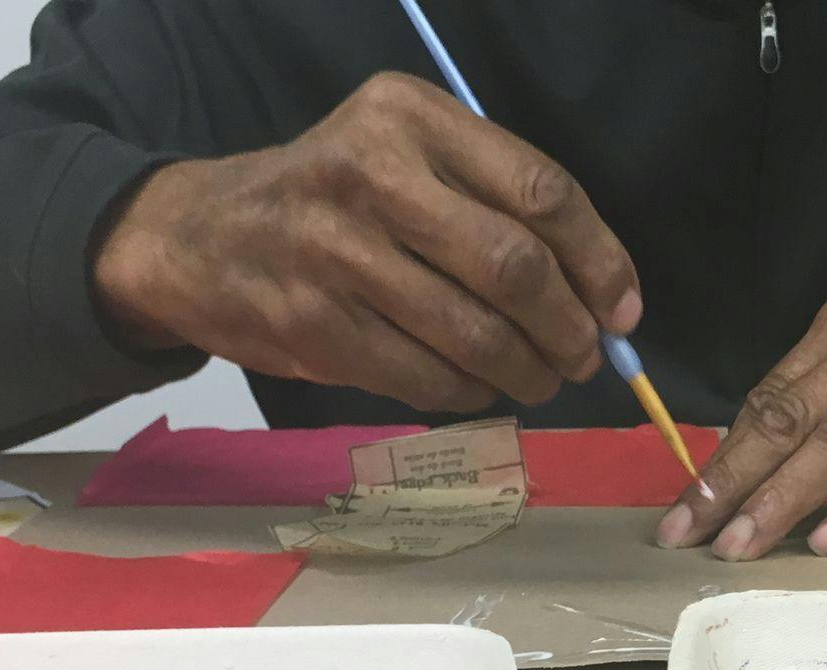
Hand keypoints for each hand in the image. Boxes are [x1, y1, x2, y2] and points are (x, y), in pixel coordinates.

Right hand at [92, 72, 640, 411]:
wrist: (202, 237)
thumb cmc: (332, 197)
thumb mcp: (405, 155)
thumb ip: (493, 201)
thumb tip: (602, 294)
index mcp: (410, 117)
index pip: (539, 191)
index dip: (600, 261)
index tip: (624, 310)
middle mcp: (371, 174)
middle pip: (514, 267)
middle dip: (569, 328)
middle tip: (585, 357)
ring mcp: (335, 253)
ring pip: (473, 334)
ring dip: (527, 372)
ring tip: (541, 380)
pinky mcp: (314, 326)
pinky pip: (424, 378)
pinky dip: (468, 394)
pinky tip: (478, 389)